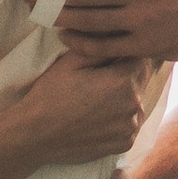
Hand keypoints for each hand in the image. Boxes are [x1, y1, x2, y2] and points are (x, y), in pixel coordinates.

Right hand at [2, 50, 143, 164]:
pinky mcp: (125, 144)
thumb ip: (102, 45)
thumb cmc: (51, 94)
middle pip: (141, 80)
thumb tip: (119, 34)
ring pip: (136, 102)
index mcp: (123, 81)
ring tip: (96, 99)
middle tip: (99, 78)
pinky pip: (130, 123)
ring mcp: (130, 128)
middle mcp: (134, 106)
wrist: (36, 135)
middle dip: (126, 74)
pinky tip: (98, 116)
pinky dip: (120, 118)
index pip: (140, 57)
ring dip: (124, 97)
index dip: (125, 54)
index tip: (109, 57)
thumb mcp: (72, 61)